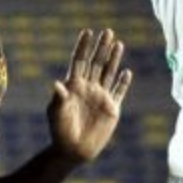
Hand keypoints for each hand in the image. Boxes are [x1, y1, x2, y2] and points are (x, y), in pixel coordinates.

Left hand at [48, 29, 132, 162]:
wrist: (73, 151)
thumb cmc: (60, 131)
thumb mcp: (56, 114)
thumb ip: (59, 99)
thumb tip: (57, 84)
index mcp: (74, 86)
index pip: (79, 61)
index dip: (83, 47)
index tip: (87, 32)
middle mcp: (88, 88)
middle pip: (96, 63)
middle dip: (101, 47)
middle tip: (107, 31)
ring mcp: (100, 97)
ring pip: (109, 73)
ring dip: (114, 59)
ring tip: (119, 43)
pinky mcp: (111, 109)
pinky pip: (119, 92)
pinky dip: (123, 82)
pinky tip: (126, 72)